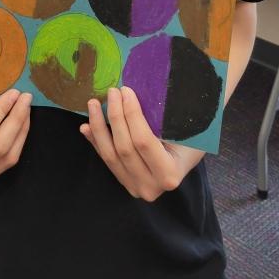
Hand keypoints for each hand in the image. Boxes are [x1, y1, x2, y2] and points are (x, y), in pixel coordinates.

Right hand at [0, 89, 31, 189]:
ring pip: (8, 158)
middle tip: (26, 98)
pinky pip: (6, 161)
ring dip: (21, 130)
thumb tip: (14, 98)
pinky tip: (19, 121)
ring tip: (25, 107)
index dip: (3, 110)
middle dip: (17, 120)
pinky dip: (17, 140)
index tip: (15, 91)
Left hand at [80, 86, 203, 200]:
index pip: (143, 141)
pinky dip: (95, 141)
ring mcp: (136, 187)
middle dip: (115, 116)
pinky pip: (106, 160)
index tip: (126, 91)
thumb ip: (162, 118)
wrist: (187, 158)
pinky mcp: (125, 182)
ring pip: (110, 156)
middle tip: (112, 91)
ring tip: (93, 104)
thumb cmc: (192, 139)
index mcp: (169, 174)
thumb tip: (133, 95)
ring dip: (99, 128)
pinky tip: (86, 126)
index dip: (132, 114)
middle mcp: (151, 187)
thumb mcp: (184, 130)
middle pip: (124, 148)